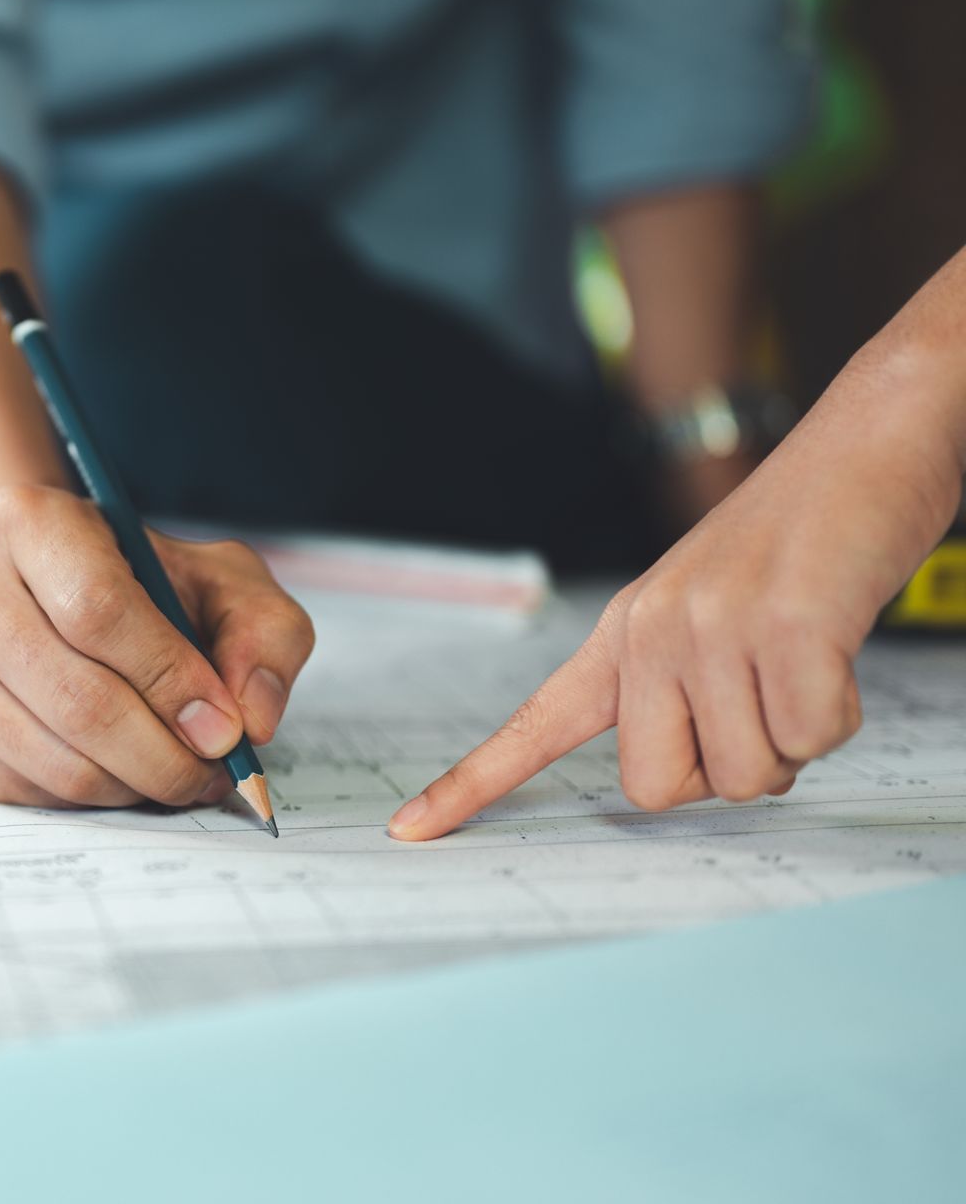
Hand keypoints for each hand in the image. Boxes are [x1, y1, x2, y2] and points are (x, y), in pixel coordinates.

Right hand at [0, 484, 314, 807]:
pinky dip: (89, 798)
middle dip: (164, 755)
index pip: (97, 609)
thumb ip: (264, 634)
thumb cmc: (142, 585)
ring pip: (53, 759)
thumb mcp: (222, 581)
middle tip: (213, 772)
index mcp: (28, 519)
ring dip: (134, 785)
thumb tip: (253, 718)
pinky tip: (118, 769)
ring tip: (175, 771)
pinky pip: (24, 791)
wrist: (45, 593)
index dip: (169, 679)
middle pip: (76, 699)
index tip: (223, 725)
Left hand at [388, 342, 962, 840]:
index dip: (470, 784)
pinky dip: (838, 713)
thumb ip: (681, 691)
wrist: (867, 444)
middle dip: (723, 772)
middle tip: (761, 703)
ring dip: (792, 738)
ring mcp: (709, 629)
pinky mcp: (783, 630)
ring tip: (804, 659)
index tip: (407, 830)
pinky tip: (834, 646)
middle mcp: (649, 632)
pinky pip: (810, 739)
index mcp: (621, 634)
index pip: (534, 725)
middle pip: (655, 790)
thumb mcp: (709, 615)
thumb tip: (692, 779)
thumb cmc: (799, 544)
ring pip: (746, 776)